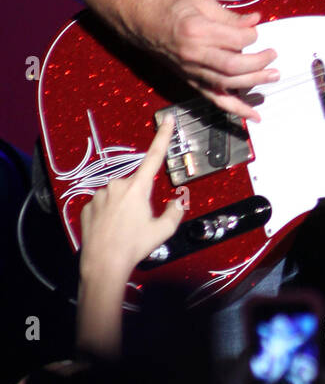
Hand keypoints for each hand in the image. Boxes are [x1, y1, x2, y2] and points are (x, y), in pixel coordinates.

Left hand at [78, 115, 184, 282]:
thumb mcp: (163, 231)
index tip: (166, 119)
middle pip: (134, 186)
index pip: (154, 157)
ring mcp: (100, 195)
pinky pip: (103, 205)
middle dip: (139, 199)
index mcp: (138, 188)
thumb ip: (174, 212)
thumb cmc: (135, 246)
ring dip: (122, 207)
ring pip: (117, 196)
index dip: (163, 137)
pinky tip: (109, 230)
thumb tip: (177, 202)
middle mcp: (117, 186)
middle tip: (139, 222)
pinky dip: (108, 215)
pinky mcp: (87, 206)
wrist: (103, 264)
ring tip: (123, 229)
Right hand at [126, 0, 277, 120]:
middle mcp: (194, 55)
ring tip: (273, 76)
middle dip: (259, 62)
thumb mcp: (202, 3)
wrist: (142, 22)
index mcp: (197, 31)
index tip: (257, 30)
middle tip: (273, 55)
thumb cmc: (172, 9)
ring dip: (254, 83)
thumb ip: (230, 16)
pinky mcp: (192, 82)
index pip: (236, 40)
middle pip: (233, 66)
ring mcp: (192, 72)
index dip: (252, 36)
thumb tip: (256, 21)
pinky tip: (253, 115)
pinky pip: (215, 100)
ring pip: (227, 84)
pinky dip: (236, 110)